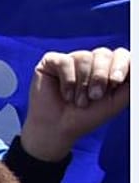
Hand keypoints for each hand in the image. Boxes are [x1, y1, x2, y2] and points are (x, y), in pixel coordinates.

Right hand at [20, 47, 129, 161]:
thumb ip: (131, 83)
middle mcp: (91, 61)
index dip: (121, 64)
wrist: (58, 129)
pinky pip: (64, 61)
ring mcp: (71, 60)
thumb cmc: (87, 116)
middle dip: (100, 76)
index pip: (121, 54)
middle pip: (103, 53)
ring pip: (84, 57)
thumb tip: (136, 64)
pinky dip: (67, 80)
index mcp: (108, 68)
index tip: (115, 81)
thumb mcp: (117, 101)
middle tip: (94, 96)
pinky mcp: (52, 62)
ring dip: (82, 84)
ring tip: (78, 101)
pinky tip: (65, 94)